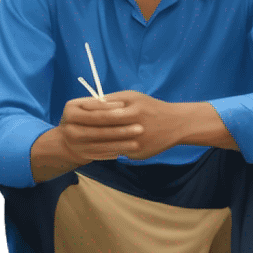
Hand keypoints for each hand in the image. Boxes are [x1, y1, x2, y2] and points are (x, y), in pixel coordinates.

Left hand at [59, 90, 180, 162]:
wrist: (177, 124)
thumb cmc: (151, 107)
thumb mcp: (134, 97)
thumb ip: (113, 100)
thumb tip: (90, 104)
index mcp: (134, 111)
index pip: (105, 113)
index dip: (90, 114)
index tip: (77, 112)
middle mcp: (137, 128)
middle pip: (106, 130)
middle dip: (89, 130)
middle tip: (75, 128)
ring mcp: (139, 143)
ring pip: (111, 145)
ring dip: (97, 143)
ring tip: (84, 140)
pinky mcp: (140, 154)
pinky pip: (120, 152)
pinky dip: (112, 150)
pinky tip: (104, 148)